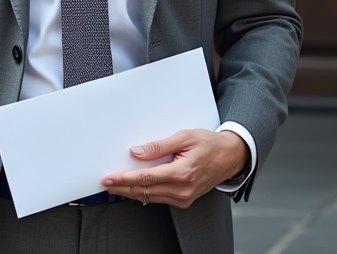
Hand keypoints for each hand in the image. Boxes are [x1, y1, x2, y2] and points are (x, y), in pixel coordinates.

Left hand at [100, 129, 248, 207]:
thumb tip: (137, 152)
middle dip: (123, 188)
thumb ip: (158, 146)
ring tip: (117, 185)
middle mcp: (183, 189)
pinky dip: (146, 193)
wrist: (230, 156)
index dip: (124, 179)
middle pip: (145, 191)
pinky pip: (160, 198)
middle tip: (106, 184)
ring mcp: (184, 197)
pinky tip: (136, 187)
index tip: (110, 178)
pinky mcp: (185, 199)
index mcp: (182, 173)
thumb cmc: (210, 144)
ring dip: (132, 192)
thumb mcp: (184, 137)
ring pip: (151, 198)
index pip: (146, 178)